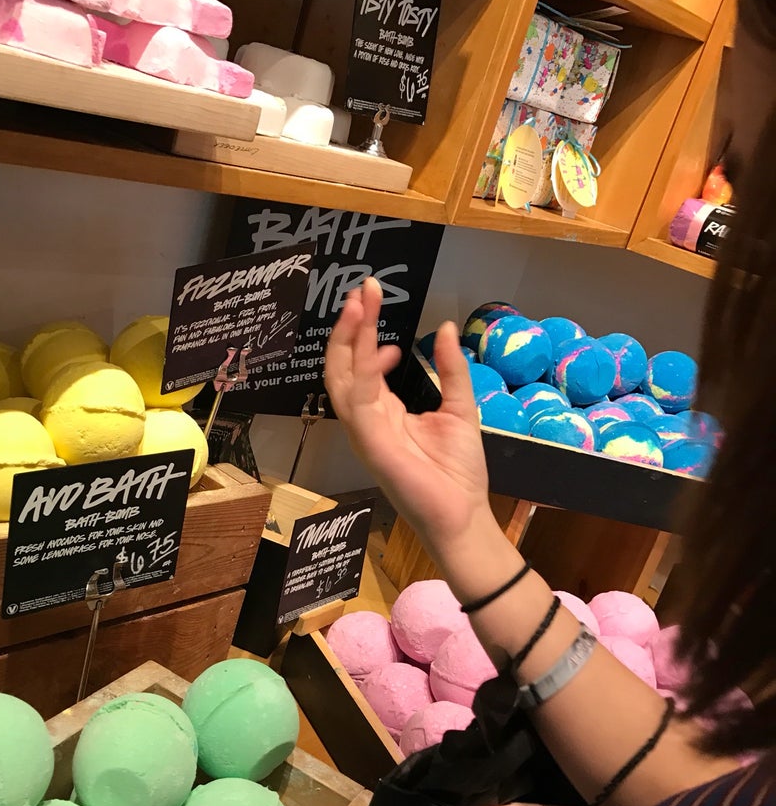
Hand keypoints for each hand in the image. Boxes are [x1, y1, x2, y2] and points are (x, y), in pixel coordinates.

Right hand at [325, 278, 491, 545]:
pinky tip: (380, 348)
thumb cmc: (458, 472)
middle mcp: (366, 418)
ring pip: (341, 378)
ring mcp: (364, 431)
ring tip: (359, 304)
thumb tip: (447, 327)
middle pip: (343, 364)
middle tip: (363, 289)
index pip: (362, 362)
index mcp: (382, 410)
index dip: (363, 329)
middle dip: (349, 325)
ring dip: (348, 340)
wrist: (463, 515)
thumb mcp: (460, 407)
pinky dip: (365, 372)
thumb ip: (451, 369)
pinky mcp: (371, 445)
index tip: (376, 299)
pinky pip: (359, 403)